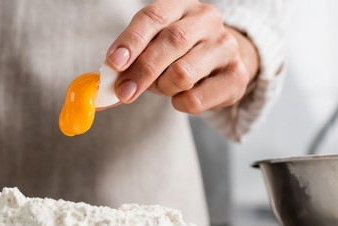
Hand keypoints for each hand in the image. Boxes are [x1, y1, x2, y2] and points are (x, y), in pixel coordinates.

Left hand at [106, 0, 258, 113]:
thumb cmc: (177, 53)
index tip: (113, 63)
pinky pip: (197, 99)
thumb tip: (101, 92)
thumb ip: (127, 62)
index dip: (132, 40)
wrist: (221, 61)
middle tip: (123, 92)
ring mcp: (226, 47)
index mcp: (181, 6)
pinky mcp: (236, 77)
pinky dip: (180, 104)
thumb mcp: (152, 46)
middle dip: (142, 71)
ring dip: (162, 88)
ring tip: (162, 87)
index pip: (154, 16)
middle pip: (172, 42)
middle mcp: (207, 20)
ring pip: (183, 73)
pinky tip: (181, 96)